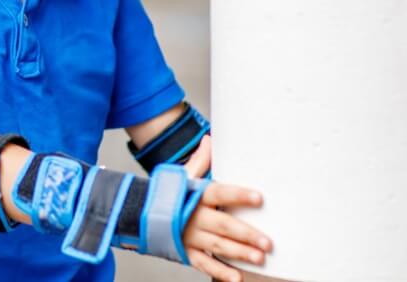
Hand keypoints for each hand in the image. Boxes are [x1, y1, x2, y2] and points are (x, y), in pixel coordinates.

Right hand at [181, 136, 272, 281]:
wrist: (139, 212)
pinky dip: (219, 272)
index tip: (259, 198)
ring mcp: (189, 235)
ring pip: (217, 245)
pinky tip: (236, 277)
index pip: (220, 193)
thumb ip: (200, 161)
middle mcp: (193, 216)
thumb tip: (209, 139)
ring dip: (239, 252)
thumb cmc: (168, 194)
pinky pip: (204, 264)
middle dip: (246, 234)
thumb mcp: (182, 175)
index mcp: (195, 195)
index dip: (239, 195)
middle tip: (267, 242)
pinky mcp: (186, 251)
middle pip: (223, 225)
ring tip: (259, 258)